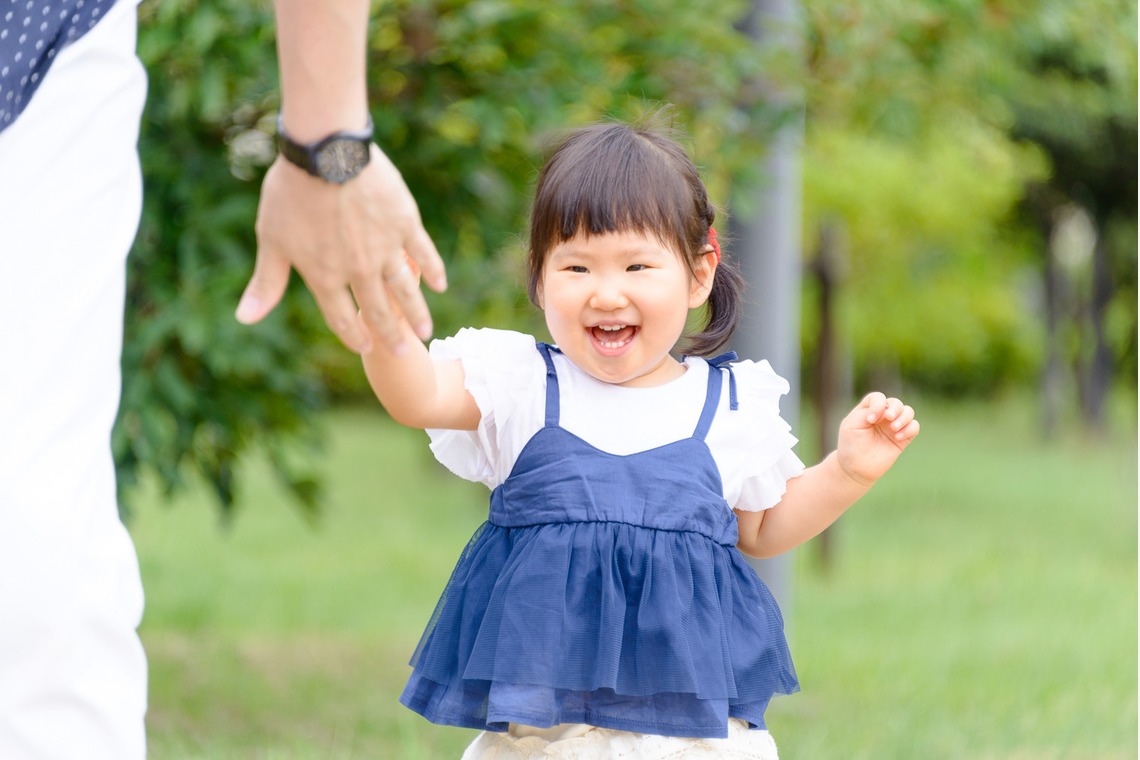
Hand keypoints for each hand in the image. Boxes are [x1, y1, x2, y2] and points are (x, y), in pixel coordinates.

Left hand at [237, 144, 446, 353]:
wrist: (325, 153)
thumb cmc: (290, 193)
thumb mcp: (272, 239)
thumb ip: (266, 282)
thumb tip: (244, 319)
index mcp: (324, 275)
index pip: (341, 318)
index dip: (353, 336)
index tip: (365, 348)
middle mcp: (358, 270)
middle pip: (378, 311)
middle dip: (390, 335)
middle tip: (403, 351)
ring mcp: (385, 248)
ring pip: (405, 290)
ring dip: (416, 313)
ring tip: (426, 331)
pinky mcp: (405, 224)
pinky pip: (423, 254)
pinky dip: (433, 270)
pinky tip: (440, 284)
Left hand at [835, 392, 919, 487]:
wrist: (856, 468)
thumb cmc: (851, 445)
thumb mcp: (852, 425)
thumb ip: (867, 411)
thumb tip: (886, 411)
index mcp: (869, 410)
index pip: (878, 398)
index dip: (878, 404)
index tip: (870, 420)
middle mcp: (882, 416)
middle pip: (895, 402)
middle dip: (894, 408)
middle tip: (888, 418)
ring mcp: (893, 427)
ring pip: (908, 411)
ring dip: (904, 417)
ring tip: (894, 429)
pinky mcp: (902, 439)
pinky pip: (914, 426)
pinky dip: (910, 428)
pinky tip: (898, 437)